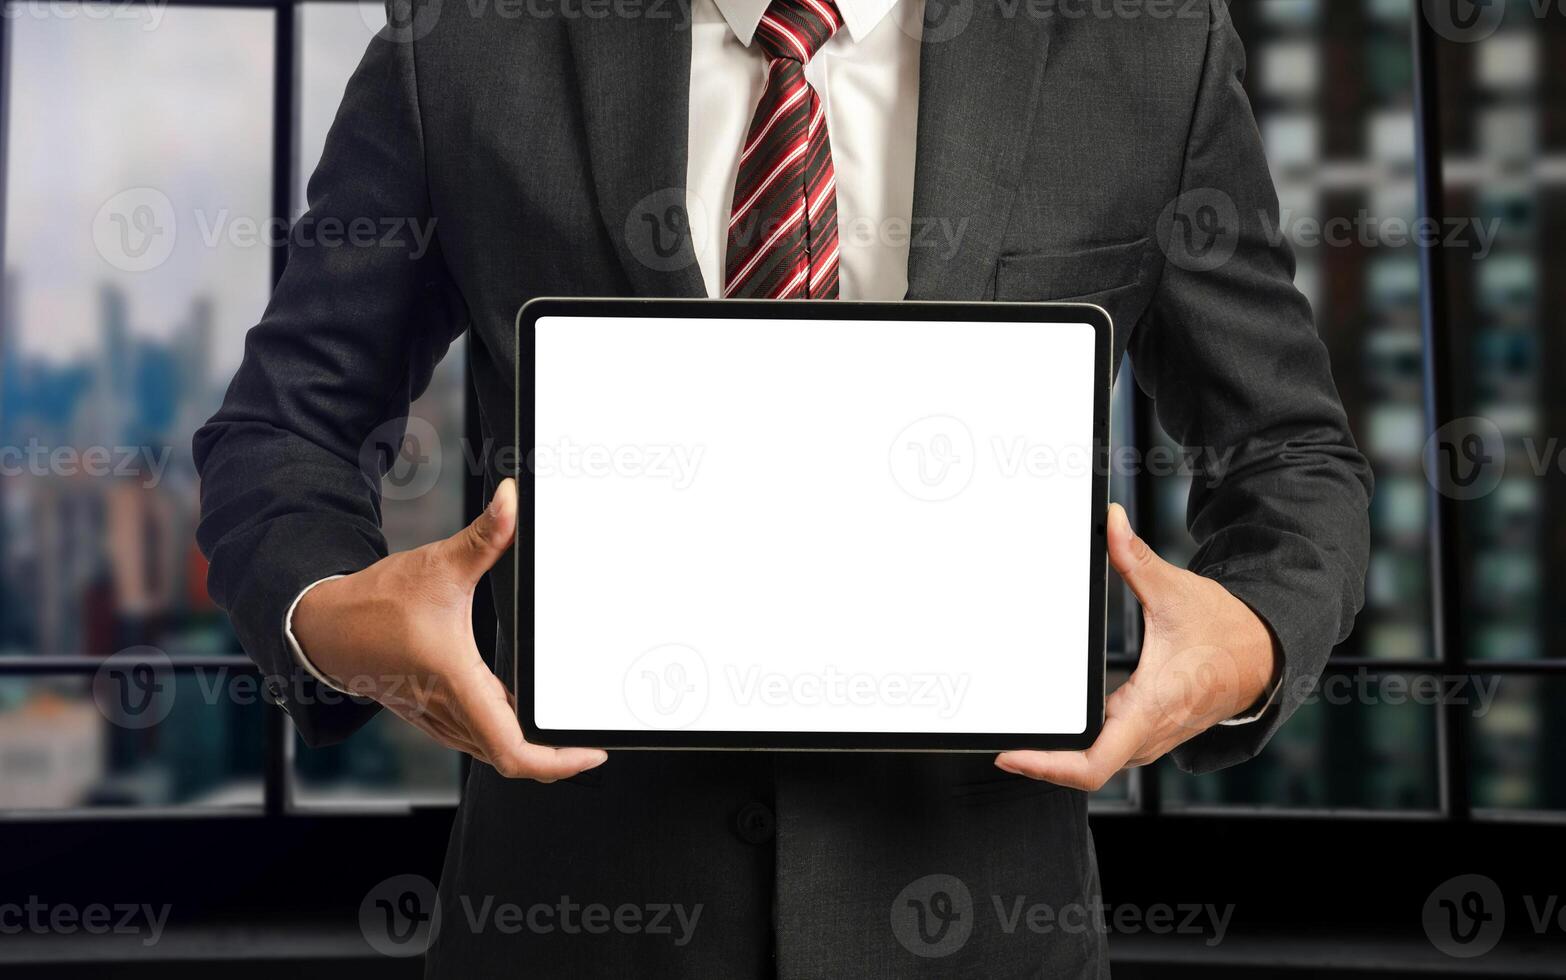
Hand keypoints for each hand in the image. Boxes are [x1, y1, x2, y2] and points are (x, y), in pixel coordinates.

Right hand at [292, 478, 606, 781]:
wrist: (323, 627)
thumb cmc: (374, 603)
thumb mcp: (438, 565)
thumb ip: (484, 536)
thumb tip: (511, 500)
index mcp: (455, 681)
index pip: (513, 748)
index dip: (557, 761)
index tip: (590, 752)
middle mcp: (447, 710)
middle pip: (511, 759)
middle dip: (555, 758)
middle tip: (589, 742)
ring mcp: (437, 718)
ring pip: (493, 752)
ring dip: (531, 750)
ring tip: (567, 734)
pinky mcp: (431, 715)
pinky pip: (476, 740)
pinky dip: (506, 738)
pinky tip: (524, 716)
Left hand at [995, 503, 1279, 790]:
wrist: (1263, 655)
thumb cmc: (1224, 631)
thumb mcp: (1175, 591)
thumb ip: (1136, 558)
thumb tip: (1111, 522)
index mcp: (1151, 706)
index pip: (1093, 761)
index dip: (1047, 766)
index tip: (1011, 754)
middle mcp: (1149, 733)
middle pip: (1085, 768)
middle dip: (1041, 761)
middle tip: (1002, 741)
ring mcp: (1151, 739)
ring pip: (1097, 764)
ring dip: (1059, 759)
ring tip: (1019, 739)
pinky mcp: (1150, 733)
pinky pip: (1108, 753)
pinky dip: (1078, 749)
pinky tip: (1056, 728)